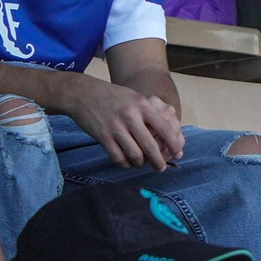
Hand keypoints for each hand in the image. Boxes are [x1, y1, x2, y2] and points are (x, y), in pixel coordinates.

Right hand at [63, 75, 184, 170]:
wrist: (81, 93)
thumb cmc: (113, 97)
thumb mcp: (135, 98)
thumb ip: (151, 114)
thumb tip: (168, 135)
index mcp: (142, 106)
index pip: (165, 129)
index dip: (173, 145)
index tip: (178, 154)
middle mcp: (130, 116)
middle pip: (150, 147)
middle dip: (158, 162)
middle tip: (160, 168)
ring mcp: (115, 127)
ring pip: (135, 155)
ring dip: (140, 164)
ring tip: (141, 164)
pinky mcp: (102, 136)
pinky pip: (118, 157)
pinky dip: (125, 164)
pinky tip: (127, 162)